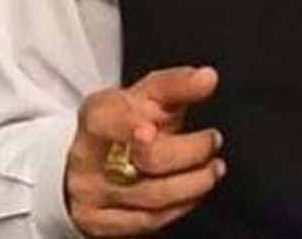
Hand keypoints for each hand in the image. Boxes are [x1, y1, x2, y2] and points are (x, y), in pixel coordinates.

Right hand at [66, 65, 224, 236]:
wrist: (98, 155)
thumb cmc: (129, 118)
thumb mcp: (149, 93)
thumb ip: (179, 84)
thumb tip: (208, 78)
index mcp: (97, 115)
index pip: (110, 120)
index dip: (127, 126)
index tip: (149, 130)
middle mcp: (87, 156)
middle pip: (144, 159)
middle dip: (189, 152)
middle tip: (213, 140)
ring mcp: (90, 193)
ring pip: (150, 197)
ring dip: (194, 183)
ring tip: (215, 169)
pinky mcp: (99, 223)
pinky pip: (147, 221)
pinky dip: (180, 207)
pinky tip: (195, 192)